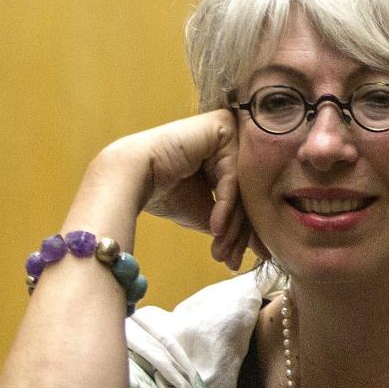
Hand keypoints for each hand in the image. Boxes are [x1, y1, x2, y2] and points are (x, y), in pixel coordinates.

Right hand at [102, 110, 260, 271]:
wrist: (129, 177)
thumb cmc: (165, 192)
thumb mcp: (206, 213)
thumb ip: (233, 222)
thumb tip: (259, 247)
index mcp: (229, 155)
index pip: (245, 195)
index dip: (244, 230)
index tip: (245, 259)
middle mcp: (233, 139)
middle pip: (246, 191)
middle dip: (238, 232)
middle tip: (232, 261)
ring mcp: (229, 130)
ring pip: (241, 186)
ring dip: (232, 226)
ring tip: (221, 252)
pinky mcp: (222, 126)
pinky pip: (231, 175)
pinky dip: (225, 205)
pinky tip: (216, 228)